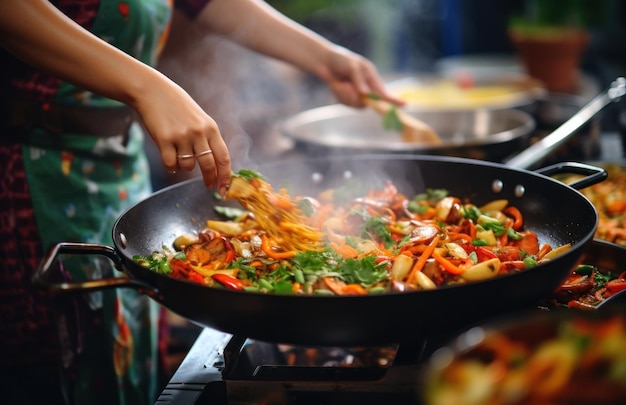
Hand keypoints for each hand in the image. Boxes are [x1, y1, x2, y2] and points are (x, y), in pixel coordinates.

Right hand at [134, 78, 231, 194]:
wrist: (154, 91)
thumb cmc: (178, 107)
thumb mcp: (200, 119)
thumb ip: (208, 139)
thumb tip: (216, 166)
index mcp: (211, 128)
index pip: (223, 158)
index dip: (225, 176)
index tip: (224, 189)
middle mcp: (198, 133)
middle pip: (208, 165)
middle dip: (209, 179)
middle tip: (208, 185)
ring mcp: (181, 136)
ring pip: (188, 166)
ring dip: (184, 166)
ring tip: (179, 155)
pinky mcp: (164, 139)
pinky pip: (171, 164)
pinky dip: (171, 166)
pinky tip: (169, 158)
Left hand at [319, 45, 404, 107]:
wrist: (324, 61)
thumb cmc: (341, 60)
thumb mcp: (352, 66)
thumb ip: (359, 80)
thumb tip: (365, 94)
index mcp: (372, 77)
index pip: (384, 92)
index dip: (393, 100)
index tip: (404, 105)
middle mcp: (367, 87)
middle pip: (367, 102)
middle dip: (354, 97)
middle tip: (345, 85)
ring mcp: (357, 94)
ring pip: (355, 104)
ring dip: (344, 95)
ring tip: (339, 83)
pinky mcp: (348, 98)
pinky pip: (345, 103)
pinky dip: (339, 95)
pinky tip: (336, 85)